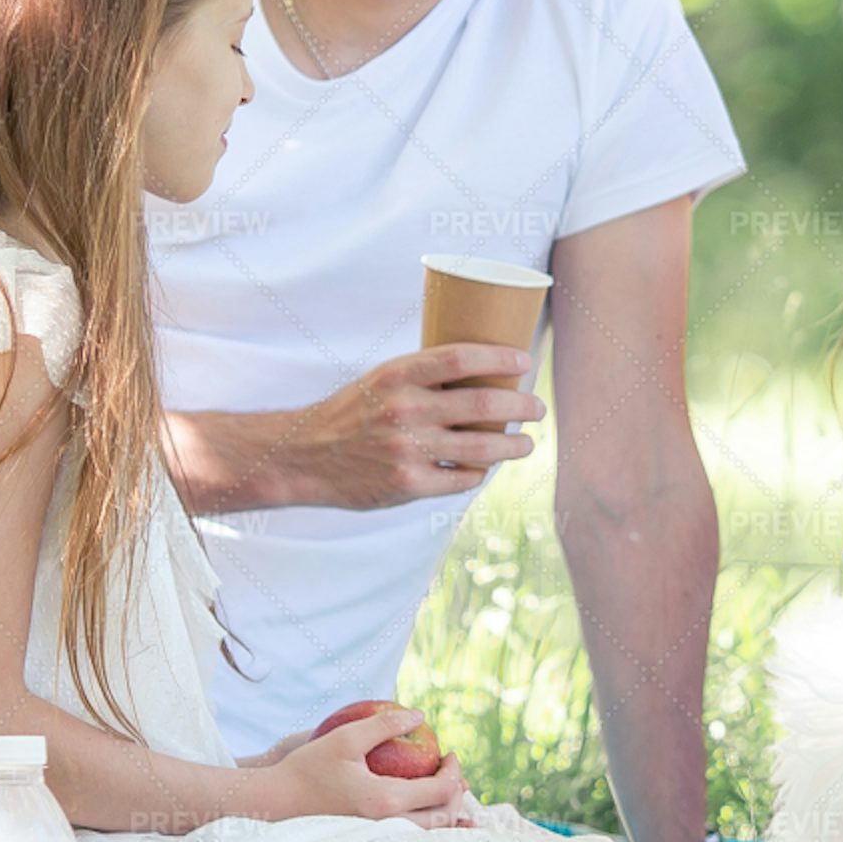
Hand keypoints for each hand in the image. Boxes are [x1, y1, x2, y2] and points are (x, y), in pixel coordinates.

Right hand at [238, 348, 547, 511]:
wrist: (304, 456)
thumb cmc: (350, 413)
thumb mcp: (381, 381)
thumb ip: (423, 378)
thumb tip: (481, 374)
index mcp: (398, 376)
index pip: (461, 358)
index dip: (499, 358)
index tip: (524, 361)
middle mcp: (405, 410)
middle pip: (482, 405)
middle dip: (521, 407)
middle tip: (538, 409)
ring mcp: (408, 449)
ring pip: (481, 448)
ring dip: (513, 445)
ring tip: (526, 443)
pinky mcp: (408, 484)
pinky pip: (461, 478)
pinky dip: (479, 473)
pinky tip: (485, 468)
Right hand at [266, 704, 474, 822]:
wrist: (277, 802)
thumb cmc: (308, 768)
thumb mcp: (346, 737)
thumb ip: (385, 725)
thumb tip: (420, 715)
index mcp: (386, 802)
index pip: (440, 791)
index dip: (454, 771)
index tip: (450, 752)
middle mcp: (388, 826)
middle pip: (443, 817)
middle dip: (456, 792)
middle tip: (451, 769)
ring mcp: (379, 838)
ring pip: (428, 832)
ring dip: (445, 811)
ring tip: (448, 789)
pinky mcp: (370, 840)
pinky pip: (409, 836)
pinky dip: (427, 825)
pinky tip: (427, 811)